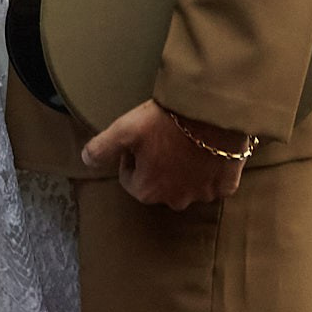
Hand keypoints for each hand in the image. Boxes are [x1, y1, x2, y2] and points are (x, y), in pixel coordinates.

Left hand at [80, 99, 248, 210]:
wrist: (212, 111)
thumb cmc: (166, 121)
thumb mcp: (125, 129)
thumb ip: (101, 148)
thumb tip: (85, 160)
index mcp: (147, 191)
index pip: (130, 179)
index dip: (131, 157)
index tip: (140, 139)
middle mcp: (175, 200)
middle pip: (159, 184)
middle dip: (158, 165)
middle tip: (163, 137)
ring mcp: (203, 195)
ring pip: (187, 184)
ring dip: (184, 169)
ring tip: (186, 141)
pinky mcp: (226, 186)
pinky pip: (214, 182)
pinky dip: (210, 170)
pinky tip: (208, 149)